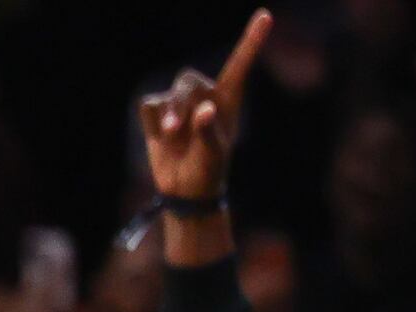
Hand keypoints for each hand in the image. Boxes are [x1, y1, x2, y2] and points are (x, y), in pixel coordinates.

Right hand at [139, 13, 268, 204]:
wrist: (184, 190)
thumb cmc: (208, 170)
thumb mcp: (214, 154)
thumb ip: (208, 132)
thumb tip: (203, 111)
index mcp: (227, 100)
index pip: (239, 65)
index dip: (252, 40)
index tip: (266, 16)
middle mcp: (204, 97)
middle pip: (189, 81)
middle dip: (182, 101)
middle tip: (176, 127)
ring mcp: (180, 106)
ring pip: (169, 94)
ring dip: (168, 112)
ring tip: (170, 134)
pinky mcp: (158, 116)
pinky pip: (149, 106)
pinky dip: (152, 120)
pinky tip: (160, 135)